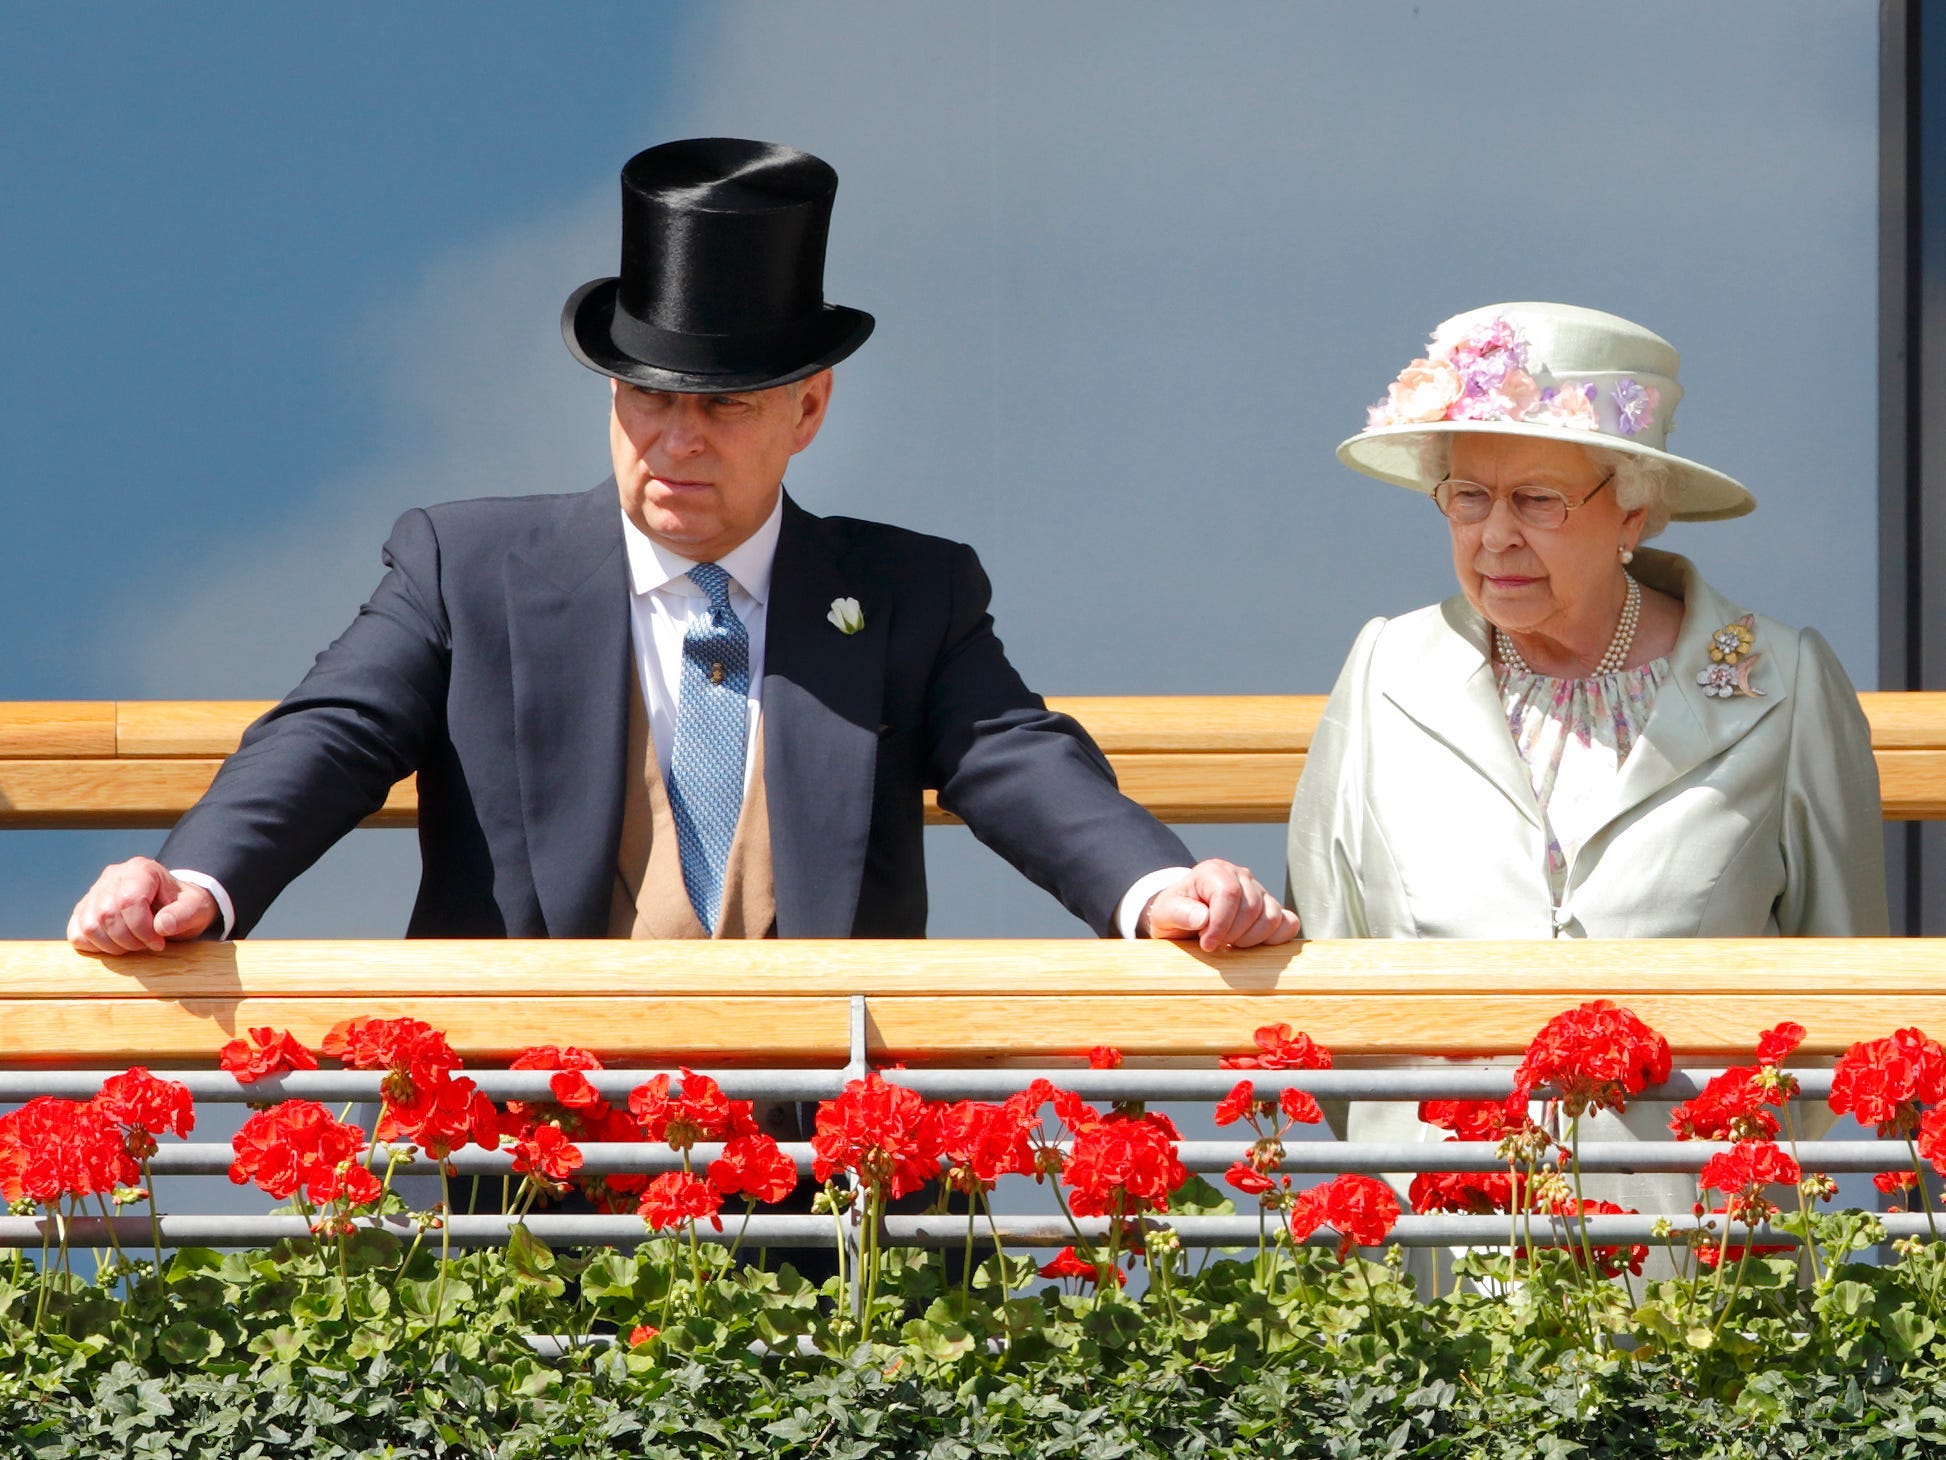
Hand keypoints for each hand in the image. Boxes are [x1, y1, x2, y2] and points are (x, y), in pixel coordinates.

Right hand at [67, 857, 217, 953]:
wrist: (173, 907)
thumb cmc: (184, 907)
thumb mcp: (197, 909)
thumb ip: (184, 915)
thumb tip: (162, 926)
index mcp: (141, 869)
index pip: (129, 901)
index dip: (142, 929)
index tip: (158, 942)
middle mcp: (114, 876)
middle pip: (106, 915)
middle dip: (128, 940)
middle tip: (147, 946)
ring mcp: (95, 892)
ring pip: (89, 926)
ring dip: (111, 946)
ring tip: (134, 946)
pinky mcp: (84, 909)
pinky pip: (76, 932)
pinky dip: (93, 946)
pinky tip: (116, 946)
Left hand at [1140, 858, 1299, 950]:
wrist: (1183, 916)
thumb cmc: (1175, 913)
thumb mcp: (1164, 913)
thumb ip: (1179, 913)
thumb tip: (1202, 917)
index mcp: (1214, 871)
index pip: (1229, 894)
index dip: (1220, 924)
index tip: (1206, 944)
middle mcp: (1241, 876)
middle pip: (1252, 908)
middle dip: (1233, 934)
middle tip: (1215, 944)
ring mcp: (1260, 891)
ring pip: (1272, 917)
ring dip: (1252, 939)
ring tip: (1231, 944)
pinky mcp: (1272, 908)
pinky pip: (1288, 923)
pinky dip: (1275, 938)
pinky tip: (1253, 945)